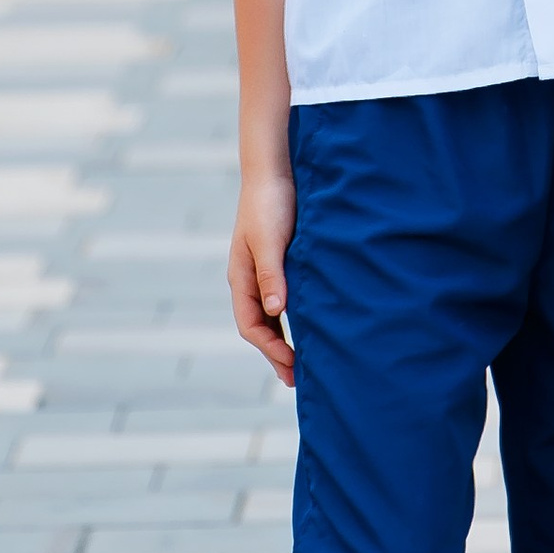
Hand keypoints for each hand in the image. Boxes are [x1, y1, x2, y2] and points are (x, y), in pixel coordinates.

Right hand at [229, 171, 296, 387]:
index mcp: (241, 278)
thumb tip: (274, 311)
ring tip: (304, 364)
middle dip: (276, 354)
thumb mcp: (269, 240)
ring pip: (272, 318)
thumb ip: (271, 274)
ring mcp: (265, 274)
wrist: (275, 172)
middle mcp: (250, 281)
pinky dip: (294, 320)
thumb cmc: (270, 204)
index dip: (270, 349)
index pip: (251, 325)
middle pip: (260, 328)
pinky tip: (312, 328)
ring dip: (285, 341)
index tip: (292, 364)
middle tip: (297, 380)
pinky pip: (285, 301)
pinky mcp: (282, 265)